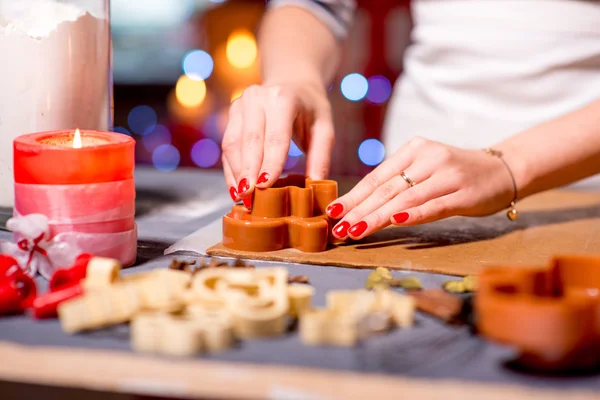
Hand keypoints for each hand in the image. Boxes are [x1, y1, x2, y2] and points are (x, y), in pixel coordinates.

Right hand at [221, 82, 333, 206]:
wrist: (292, 82)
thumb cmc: (311, 109)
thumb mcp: (324, 128)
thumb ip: (320, 156)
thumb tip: (316, 185)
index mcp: (283, 99)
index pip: (275, 136)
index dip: (270, 162)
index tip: (265, 186)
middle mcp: (257, 98)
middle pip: (250, 141)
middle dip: (249, 172)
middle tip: (250, 198)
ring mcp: (240, 104)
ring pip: (233, 144)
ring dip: (236, 173)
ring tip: (243, 197)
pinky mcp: (231, 114)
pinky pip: (227, 145)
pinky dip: (230, 169)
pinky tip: (235, 188)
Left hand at [325, 137, 515, 239]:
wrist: (504, 168)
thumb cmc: (456, 174)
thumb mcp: (425, 169)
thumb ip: (398, 182)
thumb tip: (359, 206)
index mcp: (413, 149)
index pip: (376, 177)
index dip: (353, 197)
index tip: (333, 214)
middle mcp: (428, 157)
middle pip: (386, 188)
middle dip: (359, 211)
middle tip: (338, 229)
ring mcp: (447, 174)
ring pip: (405, 198)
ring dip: (378, 217)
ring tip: (357, 231)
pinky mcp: (464, 192)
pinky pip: (435, 205)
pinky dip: (415, 213)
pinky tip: (396, 221)